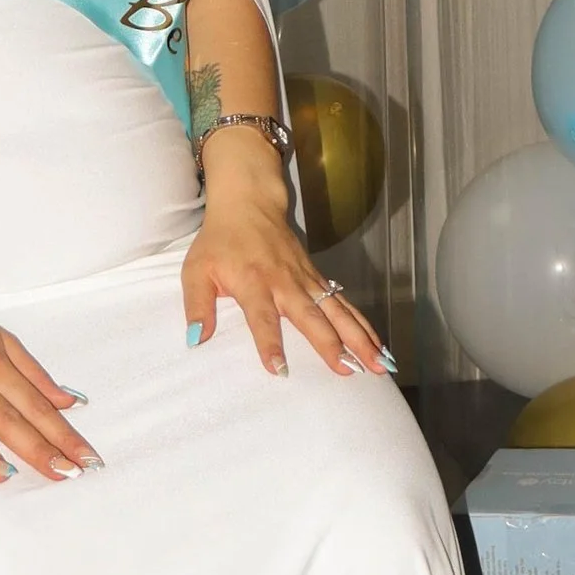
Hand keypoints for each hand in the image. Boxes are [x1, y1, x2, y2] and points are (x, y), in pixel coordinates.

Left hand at [188, 129, 389, 377]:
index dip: (270, 343)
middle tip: (348, 371)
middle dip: (332, 345)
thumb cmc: (220, 241)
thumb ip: (197, 306)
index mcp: (253, 283)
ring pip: (337, 311)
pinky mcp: (317, 278)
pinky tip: (378, 345)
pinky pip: (344, 303)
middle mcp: (285, 283)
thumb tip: (196, 340)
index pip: (262, 317)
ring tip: (378, 364)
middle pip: (312, 317)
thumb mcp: (196, 270)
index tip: (280, 370)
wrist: (249, 203)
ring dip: (359, 338)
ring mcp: (306, 279)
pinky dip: (363, 324)